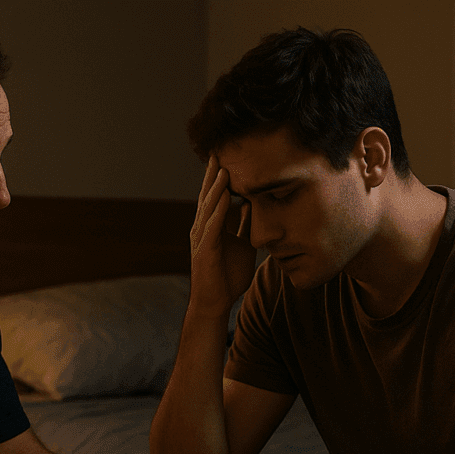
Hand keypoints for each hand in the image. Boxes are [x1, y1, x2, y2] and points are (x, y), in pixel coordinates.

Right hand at [190, 155, 256, 315]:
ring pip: (208, 208)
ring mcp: (202, 239)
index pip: (215, 196)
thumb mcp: (243, 245)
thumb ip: (245, 226)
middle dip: (213, 174)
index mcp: (211, 226)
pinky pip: (212, 227)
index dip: (220, 177)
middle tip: (219, 150)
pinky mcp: (205, 251)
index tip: (229, 156)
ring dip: (215, 188)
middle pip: (208, 196)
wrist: (215, 303)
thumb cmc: (227, 277)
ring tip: (223, 167)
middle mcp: (202, 229)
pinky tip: (224, 197)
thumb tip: (253, 205)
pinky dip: (217, 210)